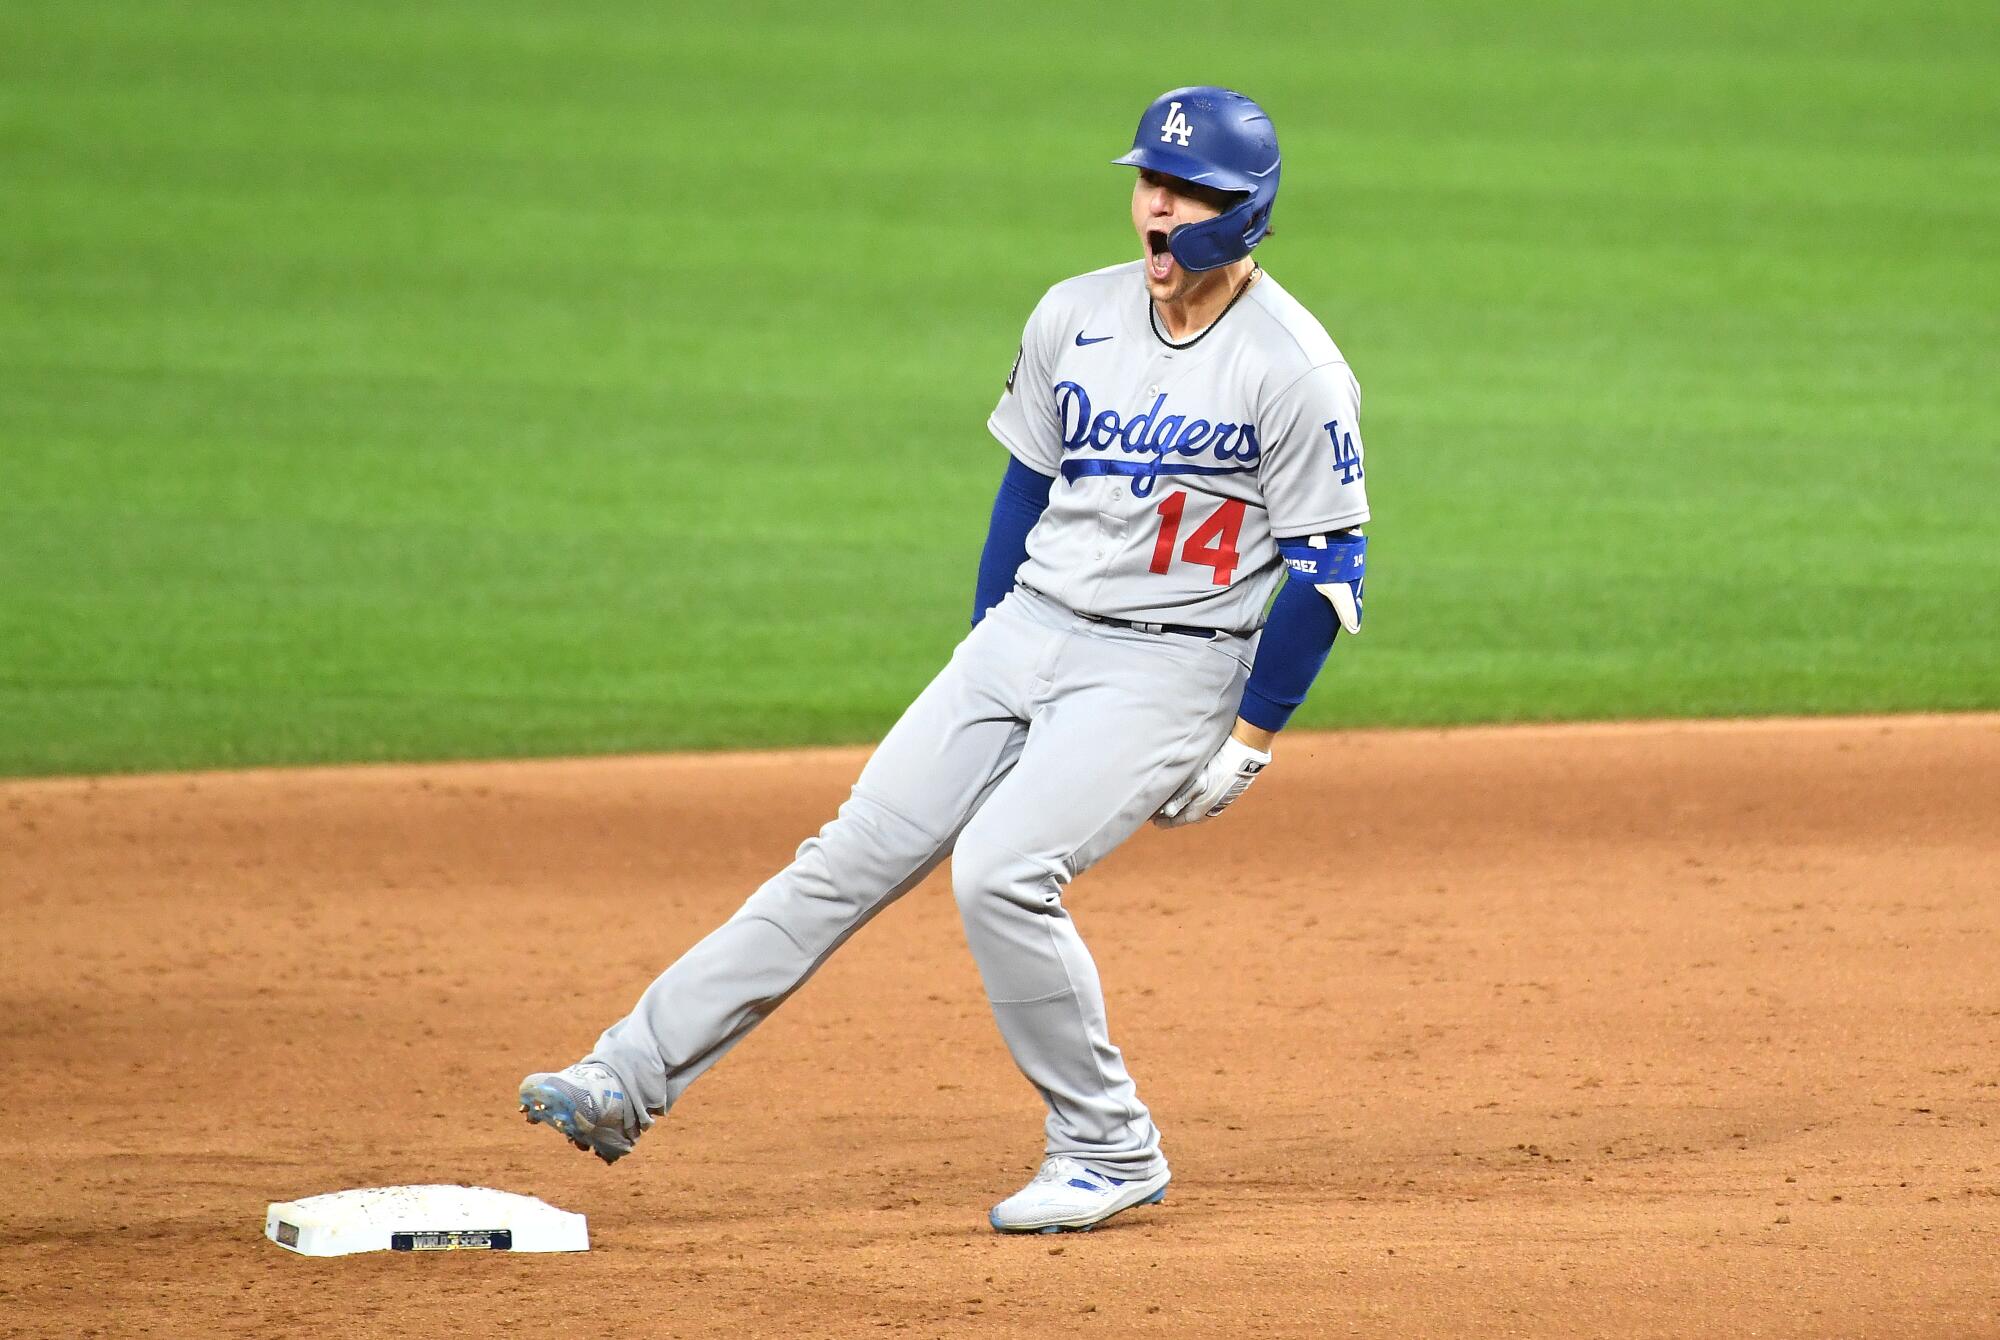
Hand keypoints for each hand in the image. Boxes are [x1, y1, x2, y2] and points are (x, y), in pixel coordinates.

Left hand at [1152, 732, 1271, 827]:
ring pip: (1193, 810)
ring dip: (1180, 808)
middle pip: (1184, 817)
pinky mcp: (1221, 794)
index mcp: (1201, 811)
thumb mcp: (1199, 783)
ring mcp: (1216, 803)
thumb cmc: (1220, 768)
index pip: (1176, 821)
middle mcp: (1209, 811)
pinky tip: (1186, 795)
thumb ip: (1182, 798)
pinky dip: (1190, 802)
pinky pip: (1201, 803)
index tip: (1151, 819)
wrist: (1244, 757)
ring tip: (1169, 803)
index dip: (1163, 821)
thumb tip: (1167, 813)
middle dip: (1170, 815)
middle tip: (1157, 811)